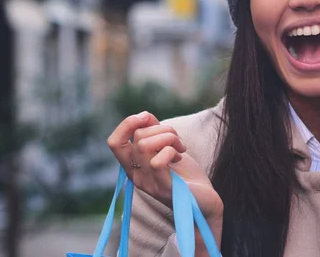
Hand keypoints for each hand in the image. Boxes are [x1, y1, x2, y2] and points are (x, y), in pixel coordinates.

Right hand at [107, 112, 223, 222]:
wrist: (205, 201)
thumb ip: (155, 133)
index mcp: (134, 166)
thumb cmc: (186, 175)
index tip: (147, 117)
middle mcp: (137, 176)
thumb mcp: (167, 149)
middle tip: (177, 141)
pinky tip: (180, 157)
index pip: (114, 143)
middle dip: (163, 129)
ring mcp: (149, 183)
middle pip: (138, 137)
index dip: (127, 124)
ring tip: (180, 148)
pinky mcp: (163, 188)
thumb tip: (144, 116)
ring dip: (170, 137)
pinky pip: (158, 161)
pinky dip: (172, 151)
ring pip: (145, 145)